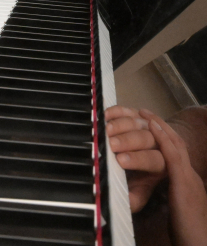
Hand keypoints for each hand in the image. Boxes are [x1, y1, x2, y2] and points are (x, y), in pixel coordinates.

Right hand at [106, 105, 166, 211]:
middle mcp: (159, 143)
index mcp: (162, 164)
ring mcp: (148, 127)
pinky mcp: (137, 115)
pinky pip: (129, 110)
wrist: (146, 160)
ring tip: (107, 129)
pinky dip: (118, 111)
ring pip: (138, 121)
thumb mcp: (140, 193)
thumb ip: (135, 198)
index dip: (138, 159)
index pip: (154, 159)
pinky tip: (107, 115)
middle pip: (147, 138)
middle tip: (112, 144)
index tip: (120, 160)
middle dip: (129, 140)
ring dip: (123, 124)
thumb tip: (125, 202)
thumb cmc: (140, 179)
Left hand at [146, 111, 206, 245]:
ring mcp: (189, 179)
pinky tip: (151, 128)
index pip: (178, 154)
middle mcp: (191, 177)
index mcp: (189, 183)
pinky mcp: (184, 184)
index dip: (165, 138)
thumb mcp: (178, 211)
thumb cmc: (190, 234)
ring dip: (159, 127)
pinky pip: (172, 155)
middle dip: (162, 126)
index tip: (152, 125)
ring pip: (175, 144)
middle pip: (178, 143)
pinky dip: (162, 139)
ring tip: (144, 113)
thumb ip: (171, 198)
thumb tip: (158, 193)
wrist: (200, 244)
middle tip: (145, 112)